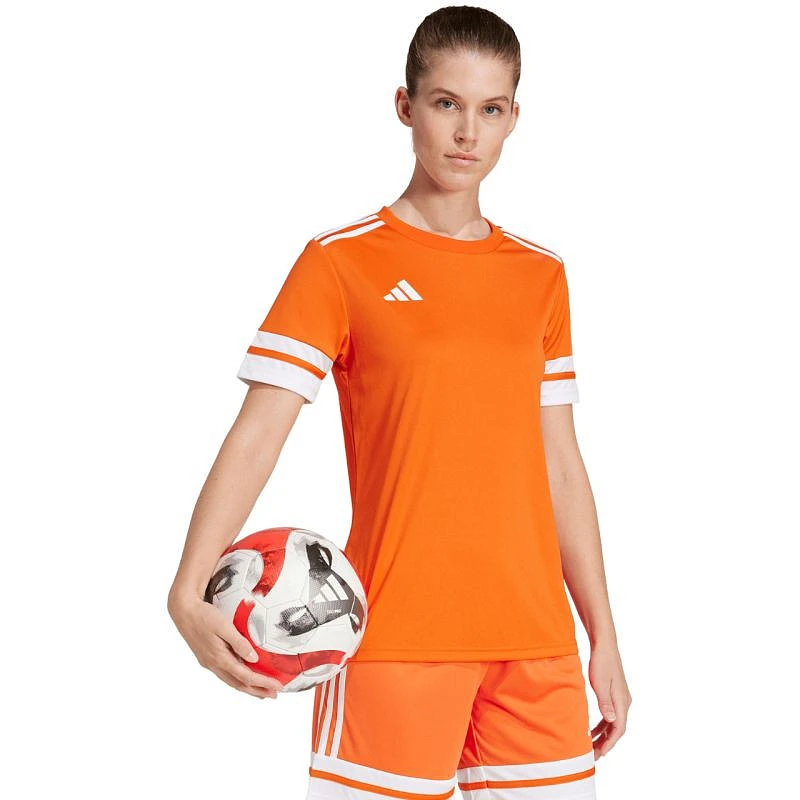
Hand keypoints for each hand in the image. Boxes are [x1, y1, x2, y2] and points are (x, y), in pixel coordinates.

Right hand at [168, 593, 283, 698]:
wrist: (183, 611)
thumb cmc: (204, 616)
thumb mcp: (224, 626)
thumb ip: (239, 643)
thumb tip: (254, 659)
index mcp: (219, 658)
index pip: (245, 676)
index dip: (262, 683)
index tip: (277, 686)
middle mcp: (213, 664)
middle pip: (239, 684)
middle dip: (257, 691)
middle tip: (273, 695)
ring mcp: (209, 663)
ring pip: (231, 681)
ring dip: (247, 688)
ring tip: (261, 691)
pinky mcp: (206, 659)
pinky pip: (225, 674)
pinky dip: (237, 679)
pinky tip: (243, 677)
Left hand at [587, 641, 631, 758]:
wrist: (604, 645)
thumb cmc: (601, 662)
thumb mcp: (600, 683)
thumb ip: (606, 703)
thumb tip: (612, 721)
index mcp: (622, 702)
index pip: (618, 729)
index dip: (609, 743)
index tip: (599, 753)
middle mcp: (625, 702)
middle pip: (617, 729)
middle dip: (606, 743)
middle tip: (593, 756)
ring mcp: (621, 699)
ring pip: (614, 724)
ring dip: (604, 736)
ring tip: (591, 746)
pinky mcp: (615, 695)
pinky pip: (610, 715)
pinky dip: (602, 725)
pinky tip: (592, 730)